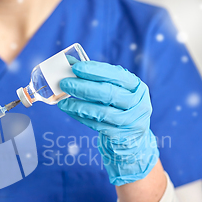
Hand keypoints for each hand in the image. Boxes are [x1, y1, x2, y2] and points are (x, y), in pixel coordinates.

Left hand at [58, 61, 158, 185]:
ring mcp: (131, 121)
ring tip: (63, 101)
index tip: (76, 67)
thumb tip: (69, 63)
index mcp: (137, 87)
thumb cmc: (118, 107)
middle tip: (64, 83)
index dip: (96, 71)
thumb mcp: (115, 90)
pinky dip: (80, 117)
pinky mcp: (120, 136)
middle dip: (84, 87)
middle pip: (109, 93)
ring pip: (102, 112)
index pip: (117, 75)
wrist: (132, 139)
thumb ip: (96, 77)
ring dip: (79, 105)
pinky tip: (69, 110)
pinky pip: (97, 125)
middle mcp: (138, 103)